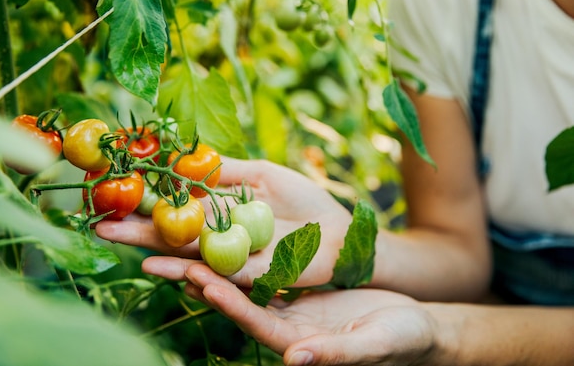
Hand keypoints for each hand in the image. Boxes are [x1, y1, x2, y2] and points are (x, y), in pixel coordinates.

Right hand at [96, 156, 352, 286]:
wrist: (340, 231)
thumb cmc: (305, 201)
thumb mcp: (261, 174)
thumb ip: (225, 170)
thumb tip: (185, 158)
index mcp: (220, 213)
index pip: (176, 209)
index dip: (146, 203)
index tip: (114, 194)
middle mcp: (218, 238)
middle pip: (171, 233)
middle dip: (135, 228)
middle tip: (97, 222)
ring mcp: (232, 258)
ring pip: (184, 254)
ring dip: (149, 248)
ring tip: (114, 238)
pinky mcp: (251, 275)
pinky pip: (214, 271)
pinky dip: (186, 267)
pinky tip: (159, 261)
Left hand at [183, 264, 438, 365]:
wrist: (414, 330)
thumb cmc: (401, 342)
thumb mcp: (372, 346)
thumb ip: (334, 355)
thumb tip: (294, 361)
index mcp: (298, 345)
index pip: (254, 323)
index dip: (228, 305)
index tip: (201, 282)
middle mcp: (286, 329)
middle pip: (239, 303)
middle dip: (207, 281)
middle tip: (174, 258)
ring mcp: (290, 310)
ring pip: (246, 285)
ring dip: (218, 265)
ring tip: (189, 242)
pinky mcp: (298, 293)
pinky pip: (265, 272)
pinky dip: (245, 256)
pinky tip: (229, 235)